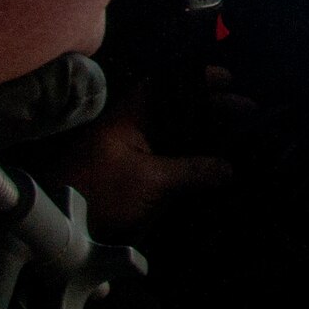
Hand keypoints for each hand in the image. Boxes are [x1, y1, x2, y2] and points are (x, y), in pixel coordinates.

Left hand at [20, 67, 250, 238]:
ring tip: (238, 136)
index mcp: (131, 117)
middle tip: (246, 111)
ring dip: (203, 135)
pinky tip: (213, 165)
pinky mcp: (133, 177)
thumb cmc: (102, 192)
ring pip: (174, 135)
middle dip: (210, 109)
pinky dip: (191, 158)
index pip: (167, 85)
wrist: (63, 228)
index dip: (197, 80)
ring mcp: (132, 153)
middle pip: (177, 109)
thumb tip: (230, 168)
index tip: (228, 80)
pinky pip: (169, 158)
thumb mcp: (151, 180)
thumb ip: (193, 171)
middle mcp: (132, 128)